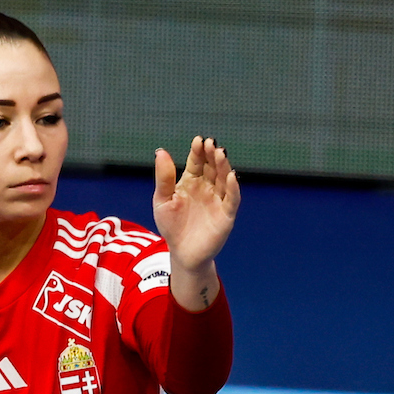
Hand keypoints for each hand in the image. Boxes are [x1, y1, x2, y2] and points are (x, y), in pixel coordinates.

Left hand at [153, 137, 239, 271]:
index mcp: (192, 181)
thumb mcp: (162, 200)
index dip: (198, 151)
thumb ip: (164, 177)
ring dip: (223, 166)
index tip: (198, 140)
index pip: (197, 161)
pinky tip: (231, 176)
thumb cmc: (171, 226)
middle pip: (212, 167)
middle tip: (211, 143)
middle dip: (212, 155)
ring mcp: (218, 200)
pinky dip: (233, 188)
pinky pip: (232, 199)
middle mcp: (208, 187)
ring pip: (224, 179)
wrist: (181, 252)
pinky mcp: (226, 215)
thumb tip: (160, 151)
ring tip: (221, 153)